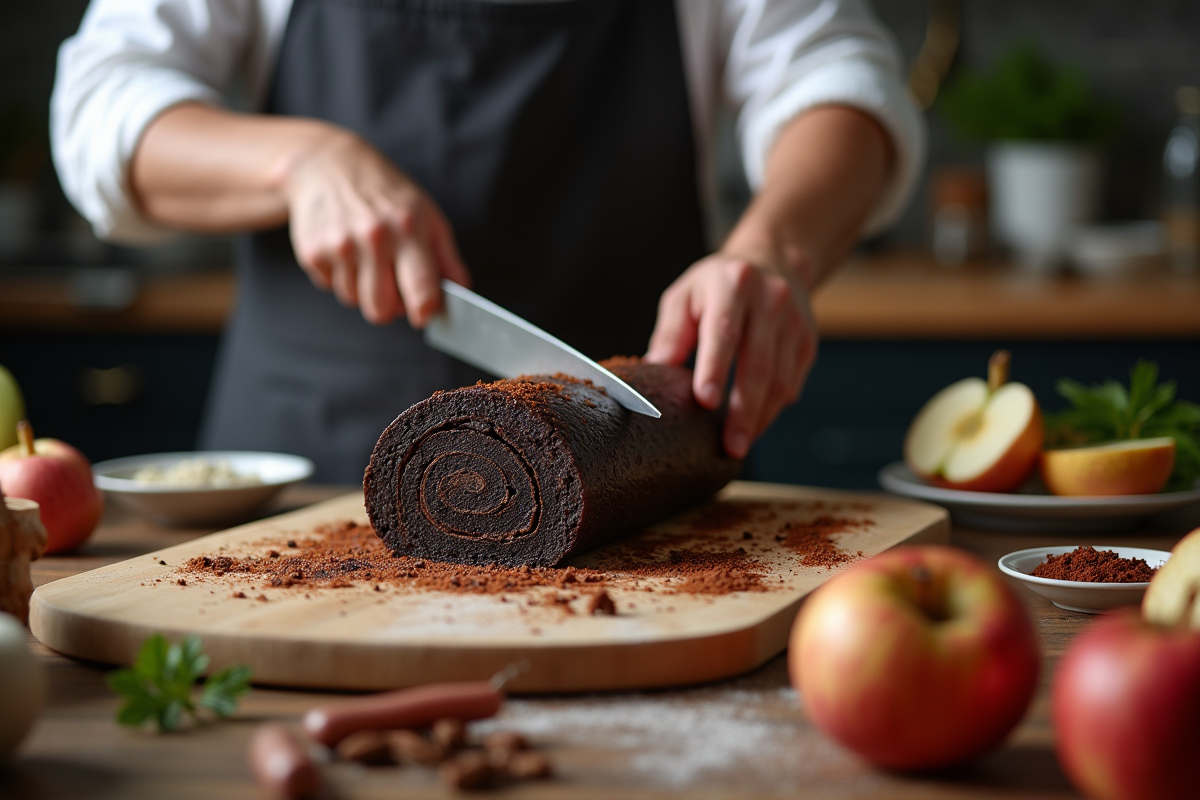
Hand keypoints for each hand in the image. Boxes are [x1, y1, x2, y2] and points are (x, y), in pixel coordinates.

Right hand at [283, 131, 469, 325]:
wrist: (327, 164)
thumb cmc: (386, 194)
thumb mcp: (427, 214)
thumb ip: (447, 258)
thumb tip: (460, 294)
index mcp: (408, 228)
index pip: (420, 289)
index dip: (423, 311)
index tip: (423, 314)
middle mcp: (373, 237)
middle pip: (381, 309)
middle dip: (389, 307)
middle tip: (392, 286)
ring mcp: (340, 245)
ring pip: (354, 301)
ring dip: (363, 289)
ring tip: (366, 258)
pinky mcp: (312, 252)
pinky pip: (332, 288)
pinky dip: (340, 276)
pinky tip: (344, 249)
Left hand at [645, 254, 817, 458]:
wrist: (774, 261)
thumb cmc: (718, 284)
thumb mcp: (685, 295)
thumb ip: (670, 333)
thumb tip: (654, 371)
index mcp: (733, 284)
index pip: (724, 331)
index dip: (715, 368)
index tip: (705, 401)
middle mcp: (771, 300)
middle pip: (759, 364)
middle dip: (743, 410)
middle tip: (729, 445)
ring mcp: (795, 322)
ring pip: (780, 381)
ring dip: (759, 418)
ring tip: (739, 444)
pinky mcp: (807, 342)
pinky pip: (791, 385)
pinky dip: (771, 411)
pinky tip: (754, 426)